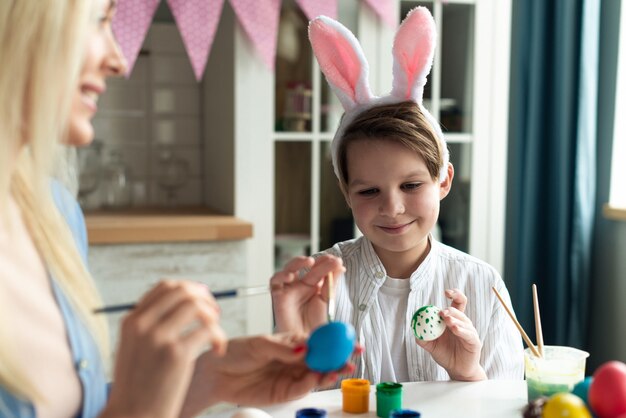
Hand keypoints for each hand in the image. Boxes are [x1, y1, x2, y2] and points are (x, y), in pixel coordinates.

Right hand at [101, 280, 226, 417]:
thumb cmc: (138, 388)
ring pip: (196, 305)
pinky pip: (208, 330)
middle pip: (182, 290)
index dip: (189, 289)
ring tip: (215, 334)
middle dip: (205, 299)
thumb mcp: (134, 349)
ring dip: (213, 316)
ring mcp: (158, 338)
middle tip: (214, 315)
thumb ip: (151, 325)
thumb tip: (183, 302)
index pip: (165, 286)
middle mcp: (142, 324)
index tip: (202, 301)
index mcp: (132, 321)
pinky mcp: (176, 354)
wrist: (131, 417)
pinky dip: (220, 337)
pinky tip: (218, 350)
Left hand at [179, 333, 358, 417]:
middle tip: (352, 357)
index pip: (319, 340)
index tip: (350, 339)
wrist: (217, 374)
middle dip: (339, 358)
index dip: (336, 340)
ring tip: (340, 369)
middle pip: (323, 359)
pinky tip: (317, 377)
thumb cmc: (236, 352)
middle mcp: (295, 359)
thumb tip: (304, 348)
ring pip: (316, 374)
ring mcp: (291, 375)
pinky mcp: (285, 392)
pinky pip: (302, 388)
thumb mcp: (260, 343)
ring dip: (330, 372)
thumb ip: (283, 347)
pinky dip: (312, 384)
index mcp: (292, 342)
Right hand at [270, 255, 344, 332]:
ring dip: (298, 262)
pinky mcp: (278, 296)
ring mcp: (290, 290)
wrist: (306, 344)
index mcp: (316, 287)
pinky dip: (281, 275)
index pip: (320, 269)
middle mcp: (302, 286)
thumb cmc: (315, 326)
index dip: (327, 263)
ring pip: (290, 268)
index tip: (337, 261)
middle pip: (308, 267)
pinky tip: (290, 276)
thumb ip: (331, 285)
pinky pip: (275, 281)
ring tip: (310, 261)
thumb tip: (340, 267)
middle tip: (330, 261)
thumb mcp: (327, 302)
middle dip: (320, 262)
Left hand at [415, 289, 486, 380]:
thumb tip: (414, 329)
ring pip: (464, 322)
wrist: (457, 370)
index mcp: (454, 320)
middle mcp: (463, 324)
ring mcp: (470, 332)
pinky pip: (468, 334)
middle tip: (442, 312)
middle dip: (450, 310)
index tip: (446, 292)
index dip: (455, 295)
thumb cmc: (446, 354)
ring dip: (455, 319)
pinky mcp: (474, 342)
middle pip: (460, 311)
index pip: (457, 303)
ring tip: (447, 320)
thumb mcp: (431, 346)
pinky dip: (461, 330)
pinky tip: (454, 328)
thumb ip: (423, 338)